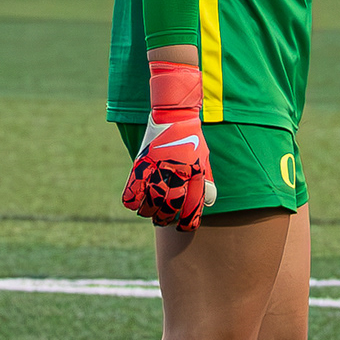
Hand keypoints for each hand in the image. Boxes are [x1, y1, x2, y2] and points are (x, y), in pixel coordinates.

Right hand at [121, 58, 215, 229]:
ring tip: (149, 212)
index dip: (187, 222)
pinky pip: (133, 189)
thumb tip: (208, 203)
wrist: (175, 112)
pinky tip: (134, 203)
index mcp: (195, 174)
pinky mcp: (143, 161)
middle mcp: (178, 173)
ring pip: (151, 203)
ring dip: (149, 212)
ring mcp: (159, 167)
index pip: (192, 208)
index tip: (182, 227)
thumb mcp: (204, 158)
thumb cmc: (192, 136)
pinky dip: (132, 200)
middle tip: (161, 219)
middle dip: (165, 219)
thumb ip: (205, 181)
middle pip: (170, 208)